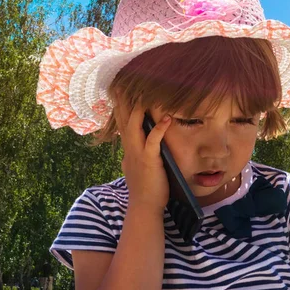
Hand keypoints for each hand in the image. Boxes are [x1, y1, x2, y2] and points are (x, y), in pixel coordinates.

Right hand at [115, 96, 171, 213]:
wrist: (144, 206)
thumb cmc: (144, 188)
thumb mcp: (135, 168)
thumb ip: (134, 156)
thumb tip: (131, 150)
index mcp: (127, 149)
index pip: (122, 123)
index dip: (122, 106)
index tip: (122, 91)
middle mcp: (129, 148)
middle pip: (124, 119)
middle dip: (125, 101)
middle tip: (126, 83)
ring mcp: (137, 154)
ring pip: (135, 126)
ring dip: (140, 109)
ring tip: (146, 93)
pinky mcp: (149, 160)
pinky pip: (153, 141)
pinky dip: (159, 128)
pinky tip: (166, 118)